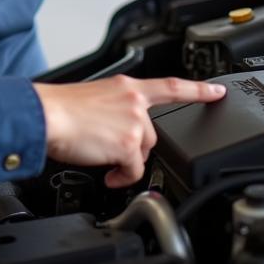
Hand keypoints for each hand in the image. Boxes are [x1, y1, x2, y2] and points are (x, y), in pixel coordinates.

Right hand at [33, 75, 225, 186]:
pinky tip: (107, 172)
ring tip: (102, 157)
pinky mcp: (129, 144)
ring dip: (126, 161)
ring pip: (143, 153)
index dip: (197, 90)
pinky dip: (122, 177)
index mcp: (126, 86)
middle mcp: (134, 101)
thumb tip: (118, 131)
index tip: (217, 92)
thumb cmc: (60, 109)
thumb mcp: (94, 98)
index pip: (170, 86)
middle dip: (134, 147)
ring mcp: (134, 122)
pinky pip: (134, 171)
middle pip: (152, 135)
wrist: (46, 115)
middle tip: (110, 149)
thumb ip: (115, 108)